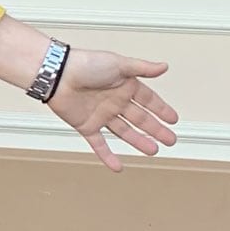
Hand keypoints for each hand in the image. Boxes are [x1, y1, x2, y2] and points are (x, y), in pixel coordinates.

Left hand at [49, 49, 178, 169]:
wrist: (56, 75)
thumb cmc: (84, 64)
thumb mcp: (118, 64)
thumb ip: (142, 67)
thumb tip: (163, 66)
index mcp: (122, 85)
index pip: (147, 100)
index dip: (160, 109)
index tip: (173, 119)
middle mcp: (113, 100)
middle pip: (139, 118)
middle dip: (155, 129)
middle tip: (170, 140)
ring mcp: (100, 114)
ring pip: (124, 132)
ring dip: (139, 141)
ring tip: (153, 151)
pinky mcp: (86, 125)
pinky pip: (99, 144)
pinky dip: (107, 156)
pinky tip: (117, 167)